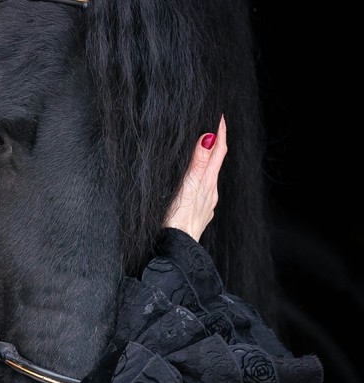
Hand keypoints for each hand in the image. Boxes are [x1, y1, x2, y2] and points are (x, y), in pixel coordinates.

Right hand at [164, 115, 227, 240]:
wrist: (176, 250)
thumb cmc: (178, 222)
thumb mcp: (188, 187)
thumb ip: (198, 163)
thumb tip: (209, 137)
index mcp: (208, 183)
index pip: (219, 152)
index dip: (221, 133)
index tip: (220, 116)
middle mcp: (210, 193)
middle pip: (216, 163)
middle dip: (216, 144)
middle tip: (214, 127)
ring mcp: (205, 205)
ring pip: (209, 178)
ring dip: (209, 162)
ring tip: (204, 150)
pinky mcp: (196, 214)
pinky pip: (202, 191)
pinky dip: (201, 179)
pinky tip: (193, 183)